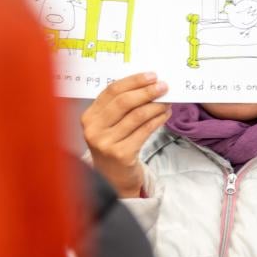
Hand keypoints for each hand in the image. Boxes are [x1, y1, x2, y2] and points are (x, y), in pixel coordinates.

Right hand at [81, 72, 169, 197]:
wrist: (113, 180)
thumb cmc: (114, 147)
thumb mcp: (108, 126)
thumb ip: (120, 107)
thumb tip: (148, 84)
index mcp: (89, 117)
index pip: (111, 91)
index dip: (133, 81)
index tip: (151, 76)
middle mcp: (94, 129)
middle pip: (124, 102)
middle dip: (147, 91)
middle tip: (164, 86)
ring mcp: (107, 143)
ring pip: (137, 116)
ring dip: (156, 106)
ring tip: (167, 101)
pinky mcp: (122, 154)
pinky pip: (144, 131)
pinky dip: (157, 120)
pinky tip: (165, 115)